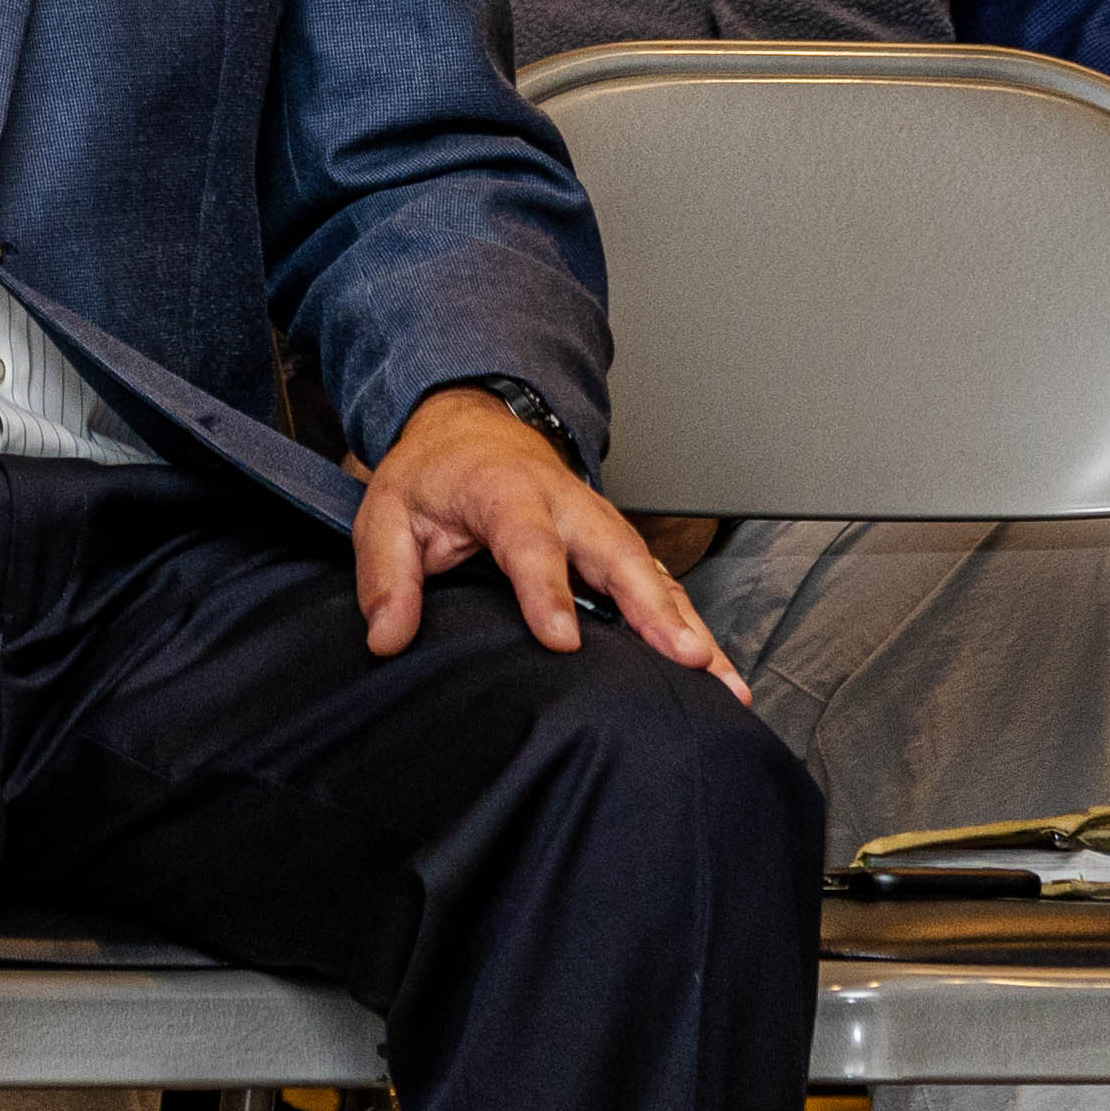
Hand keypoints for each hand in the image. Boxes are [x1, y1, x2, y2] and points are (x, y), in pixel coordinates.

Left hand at [360, 389, 734, 685]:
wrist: (473, 428)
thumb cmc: (433, 476)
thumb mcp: (386, 513)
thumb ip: (386, 575)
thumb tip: (387, 637)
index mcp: (507, 493)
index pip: (530, 543)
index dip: (547, 591)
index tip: (562, 639)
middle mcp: (567, 505)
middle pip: (618, 554)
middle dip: (654, 607)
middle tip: (686, 657)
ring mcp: (599, 525)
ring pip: (652, 573)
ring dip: (689, 625)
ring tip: (723, 682)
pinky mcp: (614, 546)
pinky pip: (659, 585)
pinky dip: (689, 625)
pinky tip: (716, 671)